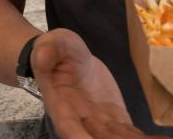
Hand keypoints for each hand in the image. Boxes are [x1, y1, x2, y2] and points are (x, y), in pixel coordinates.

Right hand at [31, 29, 165, 138]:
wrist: (69, 58)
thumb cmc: (57, 50)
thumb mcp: (52, 43)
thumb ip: (47, 50)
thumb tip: (41, 57)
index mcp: (61, 106)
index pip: (70, 129)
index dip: (81, 138)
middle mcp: (80, 122)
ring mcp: (99, 124)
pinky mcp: (115, 120)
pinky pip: (130, 134)